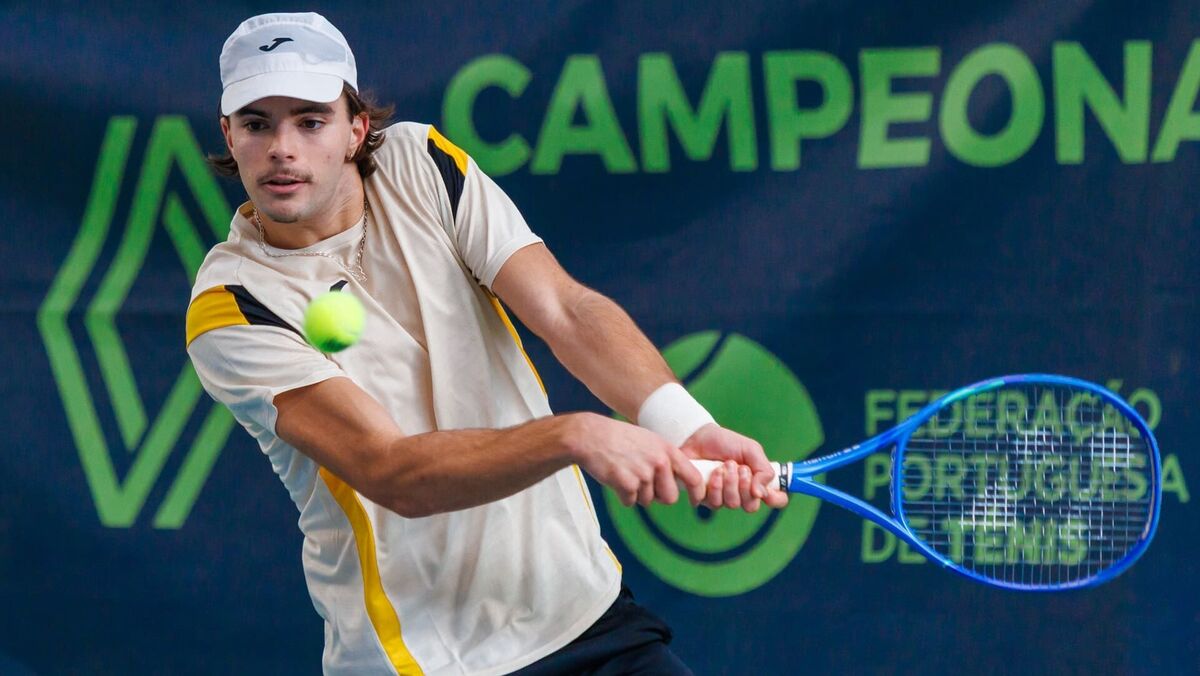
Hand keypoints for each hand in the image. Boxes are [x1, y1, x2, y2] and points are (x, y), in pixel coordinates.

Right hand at [571, 413, 704, 507]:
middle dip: (658, 496)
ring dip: (636, 493)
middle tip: (643, 484)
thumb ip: (665, 459)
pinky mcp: (627, 484)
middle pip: (670, 497)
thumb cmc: (619, 439)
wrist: (590, 436)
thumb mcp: (649, 441)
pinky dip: (622, 495)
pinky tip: (615, 478)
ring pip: (647, 500)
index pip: (694, 477)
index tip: (695, 501)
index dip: (697, 492)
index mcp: (667, 450)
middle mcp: (659, 462)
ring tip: (624, 473)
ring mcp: (643, 474)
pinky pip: (630, 502)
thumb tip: (676, 483)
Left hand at [680, 423, 788, 511]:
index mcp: (757, 481)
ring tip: (724, 465)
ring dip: (730, 483)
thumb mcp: (750, 449)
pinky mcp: (705, 498)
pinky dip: (716, 486)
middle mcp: (742, 493)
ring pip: (733, 504)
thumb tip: (762, 493)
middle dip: (746, 486)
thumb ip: (763, 470)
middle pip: (751, 506)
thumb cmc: (725, 442)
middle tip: (740, 468)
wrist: (697, 436)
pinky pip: (714, 503)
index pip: (776, 500)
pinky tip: (713, 472)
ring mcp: (723, 497)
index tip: (768, 490)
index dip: (775, 498)